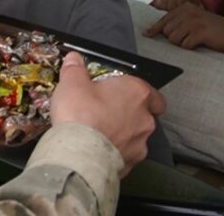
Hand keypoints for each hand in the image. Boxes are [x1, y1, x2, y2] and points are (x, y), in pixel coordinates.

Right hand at [51, 52, 164, 176]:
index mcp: (136, 93)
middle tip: (104, 111)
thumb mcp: (72, 82)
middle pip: (143, 114)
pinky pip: (125, 154)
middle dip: (126, 113)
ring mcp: (140, 144)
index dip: (139, 93)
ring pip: (134, 136)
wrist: (79, 154)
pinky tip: (96, 149)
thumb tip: (74, 58)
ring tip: (98, 133)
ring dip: (121, 134)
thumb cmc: (81, 113)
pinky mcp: (131, 164)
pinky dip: (114, 151)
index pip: (152, 93)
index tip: (122, 93)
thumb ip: (75, 68)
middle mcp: (145, 119)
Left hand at [143, 2, 223, 51]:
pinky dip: (190, 47)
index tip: (146, 34)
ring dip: (183, 43)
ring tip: (194, 40)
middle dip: (175, 39)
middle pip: (168, 32)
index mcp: (184, 8)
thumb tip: (156, 32)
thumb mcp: (193, 20)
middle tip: (189, 38)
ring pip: (174, 39)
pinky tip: (199, 43)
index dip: (155, 29)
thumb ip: (178, 22)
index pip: (164, 20)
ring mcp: (193, 21)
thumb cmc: (211, 29)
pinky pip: (185, 45)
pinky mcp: (199, 32)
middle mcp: (187, 12)